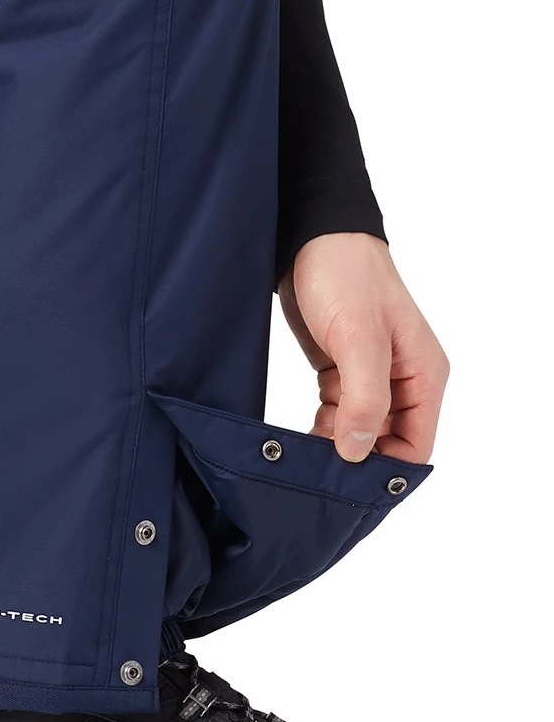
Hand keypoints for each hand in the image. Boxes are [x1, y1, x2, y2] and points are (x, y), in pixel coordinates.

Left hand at [277, 233, 448, 463]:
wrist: (310, 237)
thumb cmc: (345, 276)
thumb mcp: (357, 338)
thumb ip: (364, 398)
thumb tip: (357, 452)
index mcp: (423, 374)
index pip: (415, 445)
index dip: (383, 469)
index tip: (345, 485)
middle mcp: (403, 380)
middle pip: (386, 443)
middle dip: (355, 461)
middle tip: (315, 476)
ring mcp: (371, 377)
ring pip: (358, 431)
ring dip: (334, 447)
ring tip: (299, 460)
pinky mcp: (341, 371)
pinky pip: (337, 414)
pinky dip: (321, 428)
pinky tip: (297, 438)